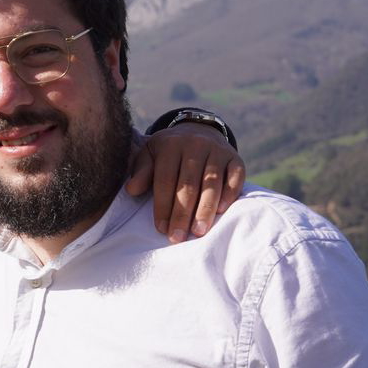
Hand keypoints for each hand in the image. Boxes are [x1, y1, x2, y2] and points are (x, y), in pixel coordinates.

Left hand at [126, 123, 245, 242]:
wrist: (199, 130)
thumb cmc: (168, 151)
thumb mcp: (150, 154)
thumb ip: (141, 171)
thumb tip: (132, 190)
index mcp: (170, 145)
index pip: (165, 180)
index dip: (162, 206)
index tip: (161, 228)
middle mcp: (195, 145)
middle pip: (188, 184)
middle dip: (182, 213)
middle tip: (177, 237)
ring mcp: (217, 151)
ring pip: (212, 183)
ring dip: (205, 209)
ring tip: (198, 232)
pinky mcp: (235, 158)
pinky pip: (235, 177)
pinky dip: (230, 194)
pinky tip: (221, 211)